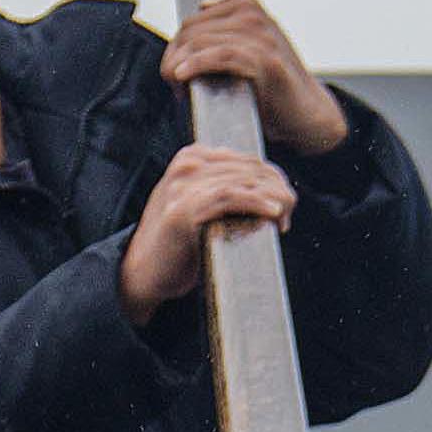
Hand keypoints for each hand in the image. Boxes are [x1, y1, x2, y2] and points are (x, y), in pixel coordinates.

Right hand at [121, 145, 296, 322]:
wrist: (141, 274)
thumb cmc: (177, 246)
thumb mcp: (199, 206)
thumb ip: (224, 190)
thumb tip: (269, 190)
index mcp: (191, 157)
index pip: (246, 159)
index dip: (272, 179)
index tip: (285, 204)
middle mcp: (186, 164)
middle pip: (248, 168)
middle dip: (276, 189)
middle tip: (289, 213)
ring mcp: (182, 185)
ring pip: (243, 182)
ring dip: (272, 198)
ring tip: (286, 216)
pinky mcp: (184, 208)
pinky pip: (231, 198)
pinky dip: (257, 203)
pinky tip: (274, 213)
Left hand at [163, 0, 349, 155]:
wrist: (306, 113)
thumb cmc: (273, 85)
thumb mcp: (251, 45)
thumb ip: (229, 25)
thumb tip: (204, 4)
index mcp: (246, 5)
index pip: (193, 20)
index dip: (178, 47)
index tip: (177, 70)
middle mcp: (253, 15)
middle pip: (191, 30)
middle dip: (174, 58)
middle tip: (175, 84)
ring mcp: (261, 35)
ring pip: (201, 42)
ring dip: (179, 66)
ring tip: (180, 88)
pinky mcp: (265, 59)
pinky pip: (220, 55)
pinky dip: (196, 65)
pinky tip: (183, 76)